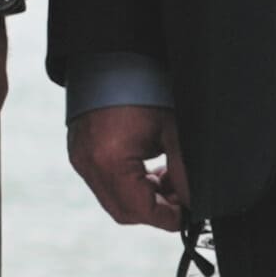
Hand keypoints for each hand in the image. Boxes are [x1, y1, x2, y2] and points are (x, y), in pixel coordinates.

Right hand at [67, 101, 188, 233]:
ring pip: (115, 199)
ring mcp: (80, 160)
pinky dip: (130, 184)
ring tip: (168, 176)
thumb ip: (183, 171)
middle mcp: (88, 164)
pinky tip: (150, 168)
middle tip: (182, 196)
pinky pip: (106, 183)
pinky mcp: (80, 153)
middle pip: (124, 211)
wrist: (111, 59)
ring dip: (144, 197)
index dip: (168, 218)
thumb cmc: (142, 89)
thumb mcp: (172, 131)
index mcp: (108, 160)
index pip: (139, 209)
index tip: (190, 213)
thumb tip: (195, 202)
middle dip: (156, 210)